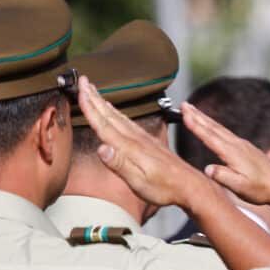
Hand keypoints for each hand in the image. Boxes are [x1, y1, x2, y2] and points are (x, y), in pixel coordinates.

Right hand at [77, 76, 204, 206]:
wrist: (190, 186)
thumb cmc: (165, 188)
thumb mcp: (140, 182)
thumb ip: (120, 165)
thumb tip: (102, 148)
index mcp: (130, 147)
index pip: (104, 124)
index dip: (90, 108)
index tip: (79, 91)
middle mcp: (136, 139)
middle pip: (109, 115)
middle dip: (94, 97)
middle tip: (83, 81)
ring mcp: (143, 139)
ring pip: (118, 116)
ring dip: (104, 103)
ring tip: (93, 91)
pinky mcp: (149, 142)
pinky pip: (128, 122)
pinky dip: (116, 113)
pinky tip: (114, 112)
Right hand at [176, 102, 269, 206]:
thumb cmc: (260, 189)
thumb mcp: (240, 187)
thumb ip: (223, 177)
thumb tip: (207, 169)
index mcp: (232, 153)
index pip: (209, 136)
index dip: (195, 125)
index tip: (184, 113)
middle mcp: (237, 145)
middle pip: (213, 127)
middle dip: (197, 115)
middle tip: (183, 104)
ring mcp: (243, 145)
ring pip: (220, 128)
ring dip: (205, 119)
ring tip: (193, 110)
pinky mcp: (247, 148)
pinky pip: (227, 133)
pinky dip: (215, 126)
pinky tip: (213, 126)